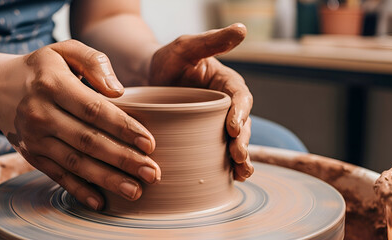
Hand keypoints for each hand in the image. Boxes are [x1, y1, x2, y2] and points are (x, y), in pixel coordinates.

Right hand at [0, 40, 160, 209]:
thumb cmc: (45, 68)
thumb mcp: (66, 50)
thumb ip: (94, 62)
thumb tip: (118, 91)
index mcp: (53, 85)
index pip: (94, 110)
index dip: (123, 128)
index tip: (149, 143)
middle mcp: (40, 114)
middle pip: (88, 141)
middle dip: (123, 159)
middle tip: (151, 173)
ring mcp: (35, 138)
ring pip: (75, 163)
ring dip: (107, 179)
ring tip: (135, 190)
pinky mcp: (32, 155)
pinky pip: (57, 175)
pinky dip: (79, 190)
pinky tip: (100, 202)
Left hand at [149, 23, 253, 180]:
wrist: (148, 78)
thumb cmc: (167, 60)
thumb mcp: (186, 47)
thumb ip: (211, 40)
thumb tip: (242, 29)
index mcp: (226, 83)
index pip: (239, 97)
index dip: (240, 112)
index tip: (233, 126)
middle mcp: (225, 105)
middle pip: (242, 124)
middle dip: (243, 141)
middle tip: (238, 156)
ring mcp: (216, 122)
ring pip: (235, 141)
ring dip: (241, 157)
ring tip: (242, 172)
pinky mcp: (205, 136)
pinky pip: (219, 151)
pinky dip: (226, 165)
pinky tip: (231, 178)